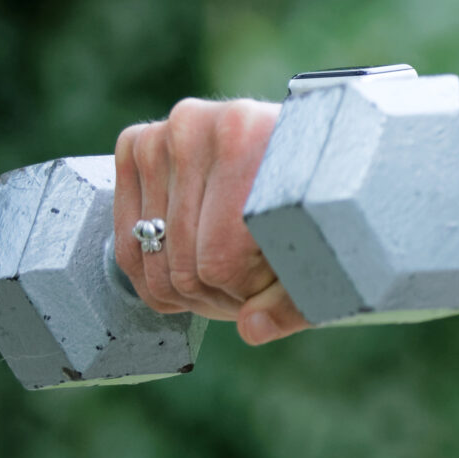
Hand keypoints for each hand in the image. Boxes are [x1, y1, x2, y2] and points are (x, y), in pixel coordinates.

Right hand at [114, 99, 311, 344]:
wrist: (321, 141)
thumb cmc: (331, 201)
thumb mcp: (331, 249)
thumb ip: (299, 299)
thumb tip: (251, 329)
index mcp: (253, 142)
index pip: (221, 262)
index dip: (248, 294)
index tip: (276, 286)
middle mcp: (201, 128)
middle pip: (183, 262)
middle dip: (219, 294)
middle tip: (253, 289)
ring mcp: (164, 134)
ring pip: (151, 254)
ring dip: (188, 284)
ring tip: (234, 273)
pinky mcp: (139, 145)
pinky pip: (127, 237)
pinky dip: (156, 266)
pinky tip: (194, 259)